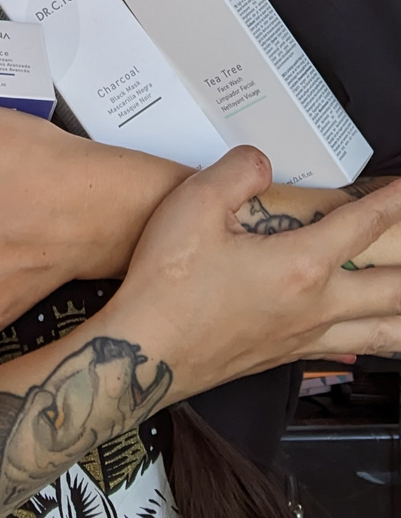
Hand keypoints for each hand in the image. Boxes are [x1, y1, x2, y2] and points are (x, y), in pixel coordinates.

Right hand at [112, 146, 400, 400]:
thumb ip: (238, 171)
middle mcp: (314, 306)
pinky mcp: (283, 356)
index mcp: (300, 265)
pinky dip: (376, 339)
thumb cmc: (167, 285)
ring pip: (382, 332)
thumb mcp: (195, 203)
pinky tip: (371, 336)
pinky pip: (348, 348)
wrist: (142, 353)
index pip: (363, 224)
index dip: (393, 202)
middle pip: (393, 288)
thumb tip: (261, 161)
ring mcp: (302, 337)